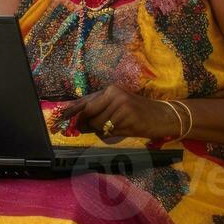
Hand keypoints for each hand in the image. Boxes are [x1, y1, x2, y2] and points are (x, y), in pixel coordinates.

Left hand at [57, 86, 182, 141]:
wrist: (163, 116)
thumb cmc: (138, 113)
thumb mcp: (118, 107)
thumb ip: (99, 110)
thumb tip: (77, 120)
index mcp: (110, 90)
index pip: (85, 101)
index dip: (71, 111)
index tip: (60, 118)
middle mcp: (114, 94)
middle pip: (89, 114)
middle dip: (88, 124)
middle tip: (98, 127)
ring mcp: (120, 104)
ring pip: (98, 124)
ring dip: (104, 130)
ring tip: (119, 125)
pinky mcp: (127, 115)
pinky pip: (110, 130)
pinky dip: (113, 133)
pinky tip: (126, 128)